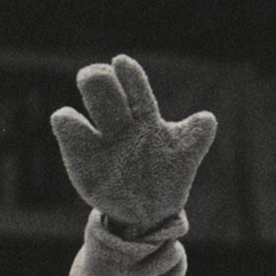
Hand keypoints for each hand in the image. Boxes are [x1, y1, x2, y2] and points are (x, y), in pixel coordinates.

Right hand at [51, 55, 216, 229]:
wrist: (146, 212)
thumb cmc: (165, 177)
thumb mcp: (183, 158)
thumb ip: (195, 138)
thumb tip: (208, 119)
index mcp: (145, 117)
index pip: (136, 89)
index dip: (130, 76)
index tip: (121, 62)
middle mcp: (120, 122)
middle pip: (106, 88)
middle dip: (100, 78)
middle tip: (97, 75)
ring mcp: (99, 137)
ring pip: (87, 107)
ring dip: (85, 100)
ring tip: (85, 98)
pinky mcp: (79, 154)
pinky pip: (67, 128)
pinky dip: (67, 122)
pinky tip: (69, 122)